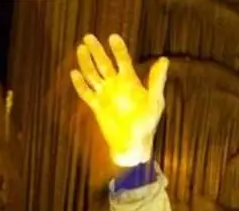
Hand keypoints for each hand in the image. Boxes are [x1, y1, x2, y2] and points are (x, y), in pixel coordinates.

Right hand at [69, 33, 167, 166]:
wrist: (134, 145)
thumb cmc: (148, 123)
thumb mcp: (155, 101)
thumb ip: (157, 81)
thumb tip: (163, 60)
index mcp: (130, 81)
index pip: (123, 60)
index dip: (118, 49)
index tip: (112, 37)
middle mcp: (116, 85)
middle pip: (104, 63)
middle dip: (97, 51)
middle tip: (89, 37)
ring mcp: (105, 95)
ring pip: (92, 75)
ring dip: (86, 62)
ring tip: (81, 48)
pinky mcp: (96, 107)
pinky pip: (85, 93)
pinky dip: (80, 84)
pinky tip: (74, 73)